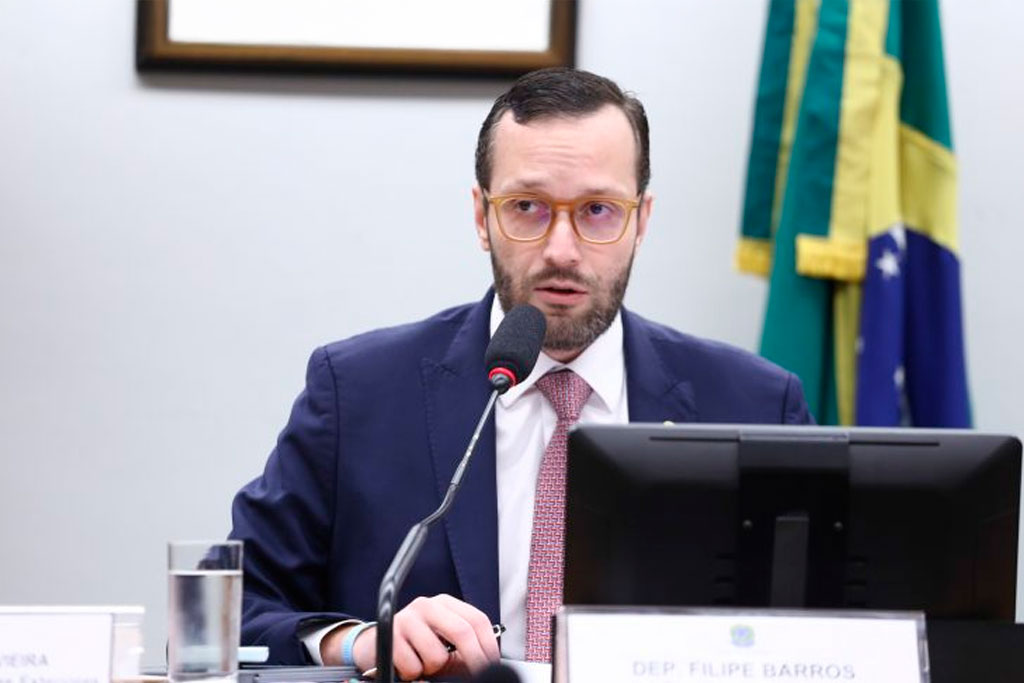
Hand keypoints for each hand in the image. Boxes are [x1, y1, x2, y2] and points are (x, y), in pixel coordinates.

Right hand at [327, 594, 499, 678]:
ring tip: (424, 664)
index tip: (492, 664)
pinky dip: (413, 673)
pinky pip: (413, 666)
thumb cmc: (415, 646)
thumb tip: (486, 664)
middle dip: (473, 660)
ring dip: (434, 669)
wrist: (375, 645)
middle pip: (462, 632)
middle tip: (475, 676)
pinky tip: (407, 664)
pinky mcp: (390, 635)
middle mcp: (427, 605)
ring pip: (437, 655)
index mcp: (446, 603)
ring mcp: (408, 618)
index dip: (489, 646)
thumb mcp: (443, 643)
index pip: (477, 620)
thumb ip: (464, 648)